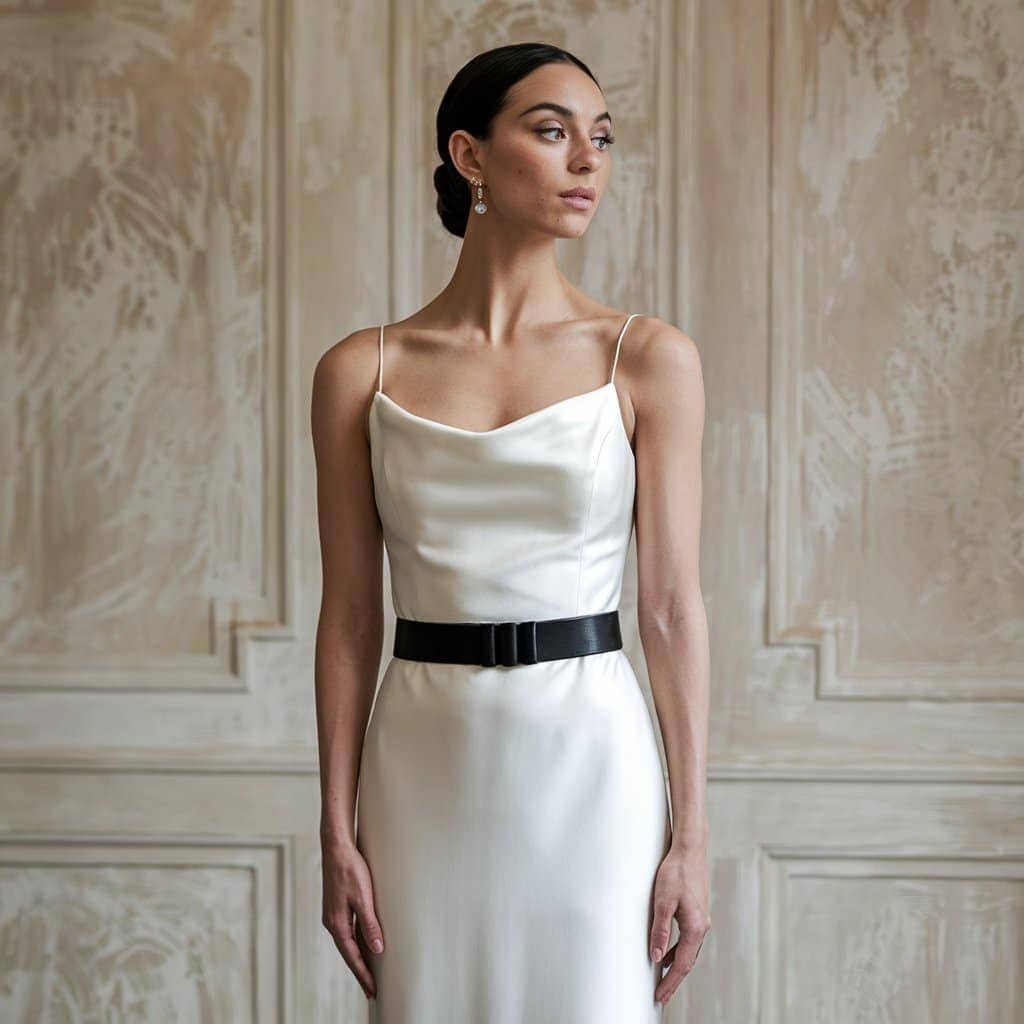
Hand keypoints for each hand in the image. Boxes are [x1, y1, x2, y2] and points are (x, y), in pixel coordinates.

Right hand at [321, 835, 384, 999]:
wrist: (336, 847)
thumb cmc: (350, 869)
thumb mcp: (363, 897)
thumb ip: (369, 924)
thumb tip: (376, 949)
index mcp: (337, 924)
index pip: (352, 956)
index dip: (363, 974)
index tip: (373, 991)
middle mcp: (332, 922)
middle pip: (348, 953)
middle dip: (360, 971)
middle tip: (372, 990)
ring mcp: (333, 914)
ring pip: (347, 943)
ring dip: (358, 958)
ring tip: (369, 973)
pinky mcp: (337, 906)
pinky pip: (347, 931)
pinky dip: (356, 943)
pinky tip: (363, 944)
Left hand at [649, 843, 710, 1006]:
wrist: (690, 849)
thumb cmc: (676, 871)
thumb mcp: (663, 901)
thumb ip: (660, 930)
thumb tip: (656, 957)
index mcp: (695, 927)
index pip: (682, 964)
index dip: (671, 982)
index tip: (660, 996)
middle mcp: (702, 926)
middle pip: (688, 961)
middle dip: (674, 979)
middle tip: (662, 995)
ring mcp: (702, 919)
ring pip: (689, 951)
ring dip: (677, 966)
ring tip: (664, 979)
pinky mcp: (697, 912)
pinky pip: (688, 939)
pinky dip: (679, 951)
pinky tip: (668, 952)